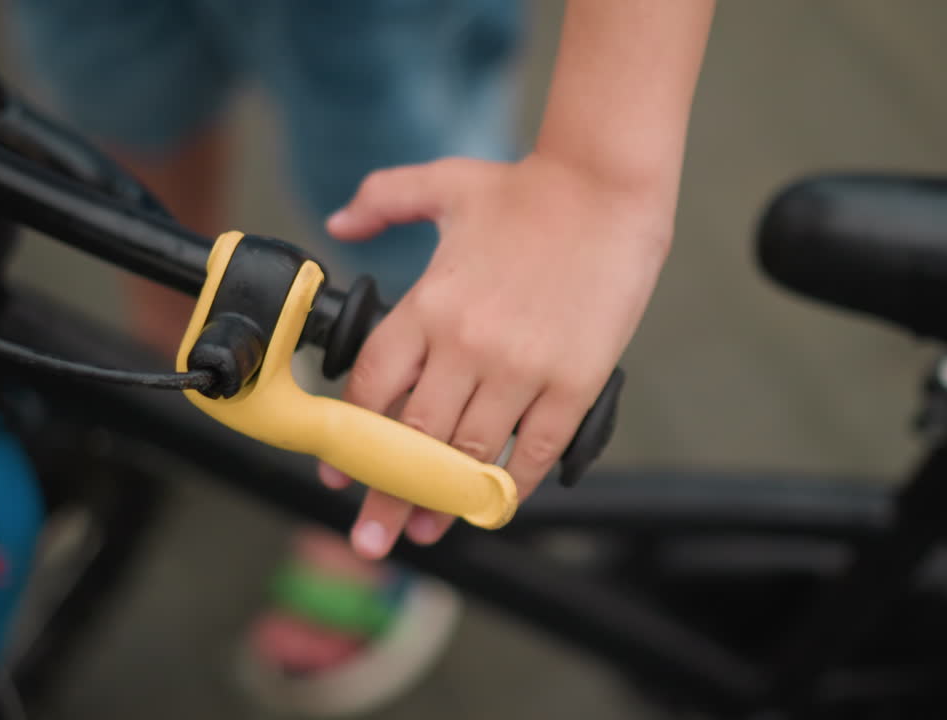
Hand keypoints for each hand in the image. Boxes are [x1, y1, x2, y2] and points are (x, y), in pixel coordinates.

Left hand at [320, 152, 671, 558]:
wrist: (608, 187)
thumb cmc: (528, 188)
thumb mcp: (444, 183)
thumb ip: (382, 199)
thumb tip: (338, 221)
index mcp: (429, 303)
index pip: (374, 387)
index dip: (351, 437)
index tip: (338, 471)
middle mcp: (466, 343)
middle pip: (411, 437)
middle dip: (384, 493)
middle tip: (369, 536)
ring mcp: (521, 367)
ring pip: (467, 454)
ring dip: (440, 502)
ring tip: (422, 534)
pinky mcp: (572, 382)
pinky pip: (533, 452)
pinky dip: (508, 486)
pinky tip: (491, 504)